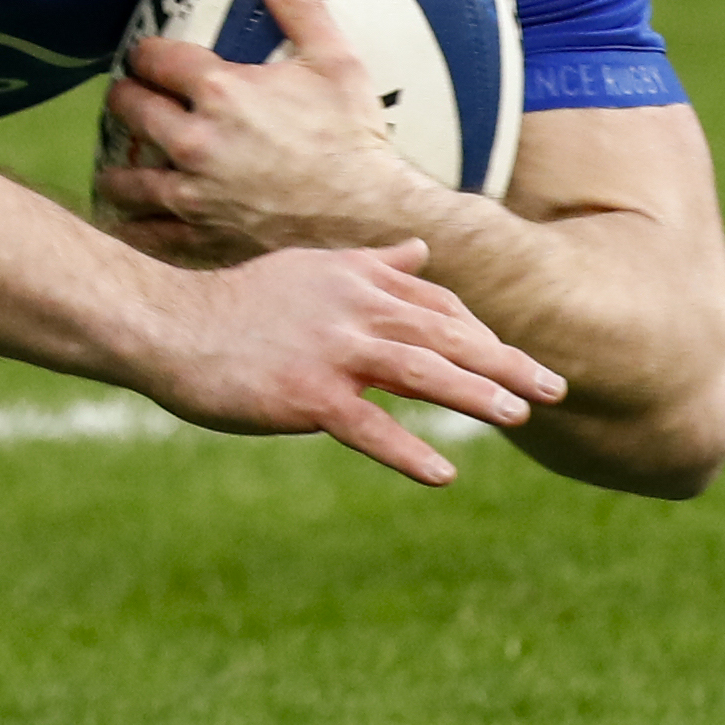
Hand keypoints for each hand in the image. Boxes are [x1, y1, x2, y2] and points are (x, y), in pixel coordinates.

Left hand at [94, 0, 439, 261]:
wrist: (371, 210)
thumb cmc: (353, 134)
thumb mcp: (335, 59)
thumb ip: (297, 4)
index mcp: (220, 91)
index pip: (154, 59)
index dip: (147, 53)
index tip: (149, 57)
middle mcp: (194, 141)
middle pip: (131, 110)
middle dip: (128, 98)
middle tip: (131, 98)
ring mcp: (195, 192)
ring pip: (127, 177)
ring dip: (119, 165)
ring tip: (119, 162)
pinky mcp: (204, 233)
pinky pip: (152, 232)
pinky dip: (136, 225)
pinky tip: (129, 219)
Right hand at [126, 238, 561, 489]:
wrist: (169, 324)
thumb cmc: (236, 304)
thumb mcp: (311, 269)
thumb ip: (371, 264)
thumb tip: (420, 251)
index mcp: (357, 278)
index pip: (438, 305)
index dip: (482, 333)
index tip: (515, 358)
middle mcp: (353, 308)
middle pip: (445, 334)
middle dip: (505, 361)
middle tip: (555, 387)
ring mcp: (331, 351)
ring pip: (421, 371)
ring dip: (474, 394)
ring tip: (519, 415)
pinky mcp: (305, 394)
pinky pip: (368, 426)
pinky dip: (407, 450)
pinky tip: (443, 474)